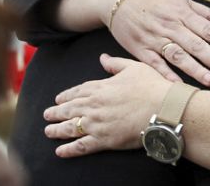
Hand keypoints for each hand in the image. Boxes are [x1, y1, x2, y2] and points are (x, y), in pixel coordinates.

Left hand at [43, 54, 171, 157]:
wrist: (162, 107)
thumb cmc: (152, 86)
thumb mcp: (133, 67)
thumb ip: (115, 63)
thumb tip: (103, 57)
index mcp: (100, 87)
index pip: (77, 91)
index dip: (66, 96)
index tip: (58, 99)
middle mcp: (94, 105)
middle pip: (69, 109)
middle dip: (55, 112)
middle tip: (46, 115)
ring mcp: (96, 123)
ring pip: (70, 127)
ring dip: (56, 130)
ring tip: (48, 131)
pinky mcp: (103, 140)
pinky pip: (81, 146)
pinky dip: (68, 149)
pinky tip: (60, 151)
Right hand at [109, 0, 209, 85]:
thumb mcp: (181, 0)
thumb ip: (206, 12)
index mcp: (183, 13)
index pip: (209, 29)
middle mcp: (170, 26)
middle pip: (197, 45)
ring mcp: (154, 38)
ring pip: (178, 55)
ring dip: (194, 69)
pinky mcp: (140, 49)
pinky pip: (155, 63)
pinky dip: (166, 74)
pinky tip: (178, 85)